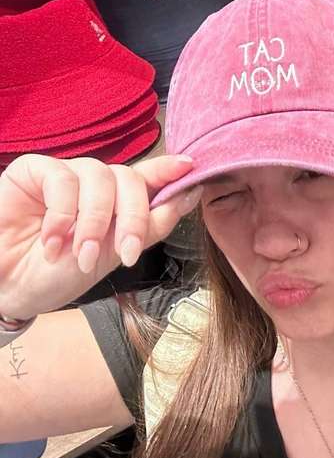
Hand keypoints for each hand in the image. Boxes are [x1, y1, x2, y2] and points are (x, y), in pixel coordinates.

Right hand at [0, 154, 202, 319]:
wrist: (9, 289)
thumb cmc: (57, 275)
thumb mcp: (113, 254)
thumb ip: (150, 225)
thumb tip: (190, 194)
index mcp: (116, 203)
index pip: (147, 178)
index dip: (169, 170)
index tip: (191, 168)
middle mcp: (94, 185)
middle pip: (129, 179)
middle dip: (134, 218)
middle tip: (125, 254)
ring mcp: (65, 175)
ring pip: (100, 177)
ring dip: (95, 222)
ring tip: (81, 255)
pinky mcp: (34, 171)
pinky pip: (62, 178)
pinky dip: (62, 215)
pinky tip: (52, 243)